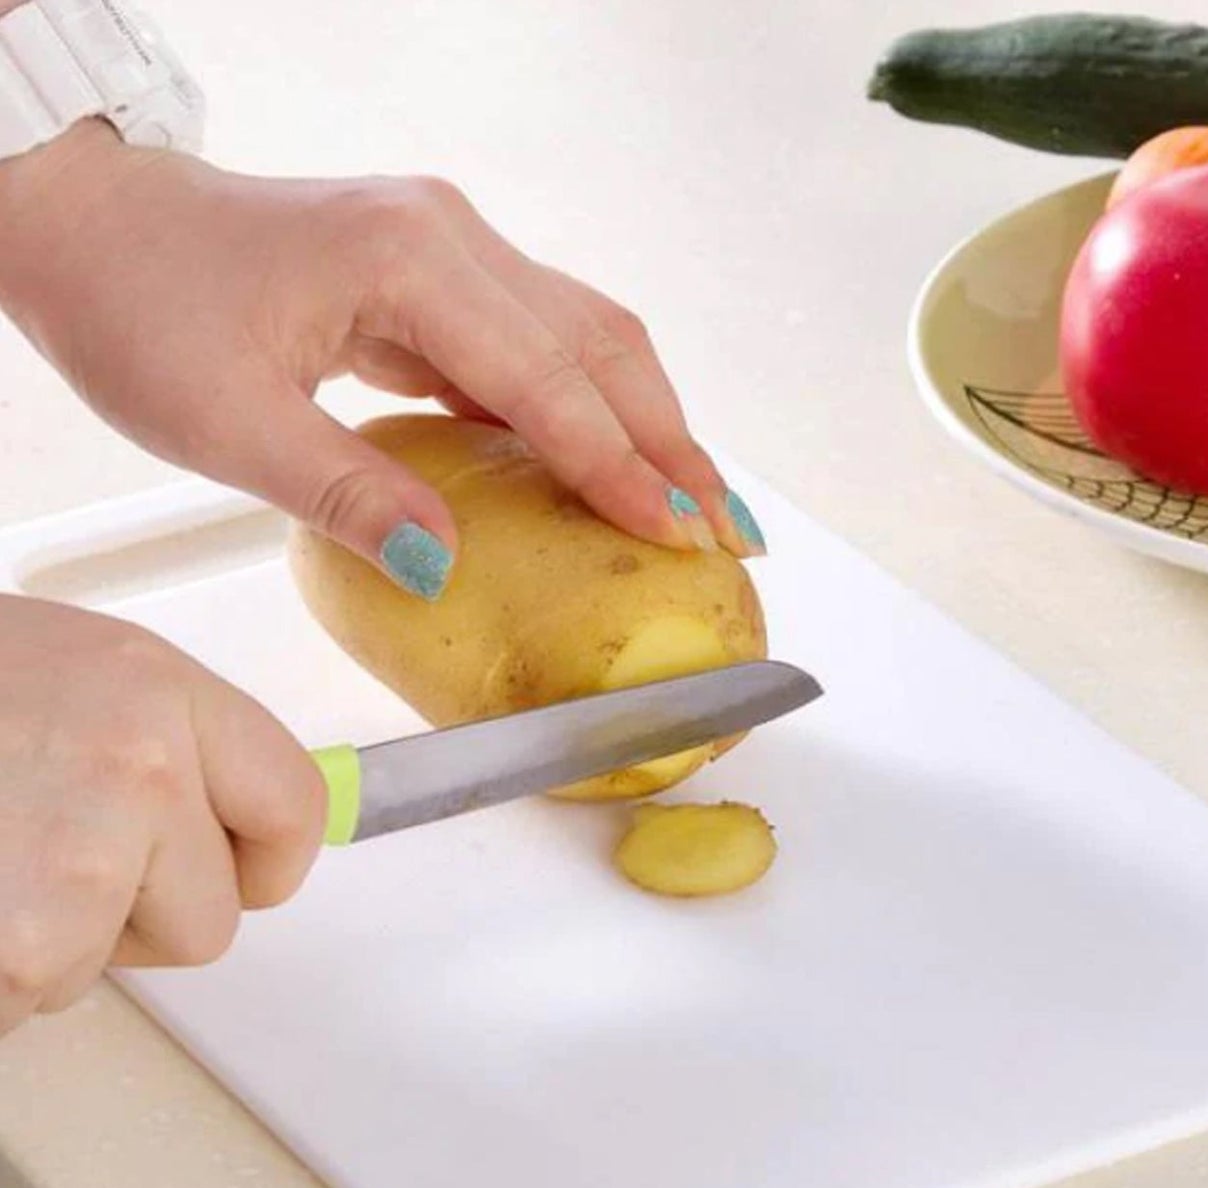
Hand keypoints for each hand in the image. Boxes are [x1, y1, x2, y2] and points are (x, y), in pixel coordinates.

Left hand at [0, 123, 764, 601]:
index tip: (680, 535)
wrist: (94, 224)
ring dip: (649, 422)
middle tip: (731, 529)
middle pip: (602, 344)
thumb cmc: (141, 305)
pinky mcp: (441, 276)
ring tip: (699, 504)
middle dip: (674, 442)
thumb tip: (445, 561)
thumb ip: (348, 491)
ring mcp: (452, 249)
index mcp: (407, 261)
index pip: (547, 381)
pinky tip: (614, 465)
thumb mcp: (227, 423)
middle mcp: (450, 238)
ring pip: (588, 337)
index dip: (620, 467)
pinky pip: (542, 343)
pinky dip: (591, 408)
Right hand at [0, 596, 325, 1035]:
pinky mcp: (14, 945)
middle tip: (33, 857)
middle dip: (130, 916)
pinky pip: (23, 1002)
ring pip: (101, 972)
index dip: (258, 859)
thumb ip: (163, 749)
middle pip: (211, 920)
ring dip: (38, 945)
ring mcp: (73, 862)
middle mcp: (136, 768)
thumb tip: (239, 834)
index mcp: (159, 691)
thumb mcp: (67, 678)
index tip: (228, 867)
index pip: (294, 809)